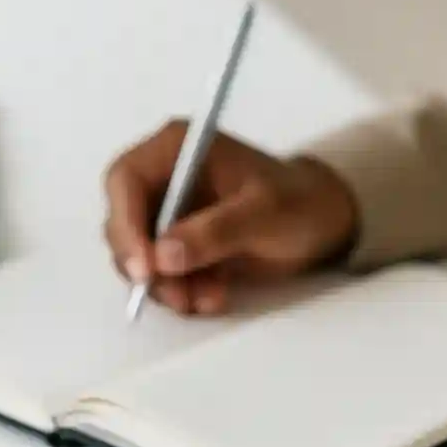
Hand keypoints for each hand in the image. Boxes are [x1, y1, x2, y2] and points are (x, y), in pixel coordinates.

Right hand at [104, 120, 358, 314]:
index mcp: (178, 148)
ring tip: (206, 299)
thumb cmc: (298, 202)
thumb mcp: (263, 213)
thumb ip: (215, 231)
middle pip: (123, 221)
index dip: (125, 224)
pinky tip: (213, 296)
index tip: (144, 267)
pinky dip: (181, 291)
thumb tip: (165, 255)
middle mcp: (165, 176)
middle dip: (145, 265)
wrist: (322, 221)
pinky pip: (162, 273)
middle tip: (175, 294)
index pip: (126, 180)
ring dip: (166, 285)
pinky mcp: (179, 243)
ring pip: (140, 255)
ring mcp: (170, 212)